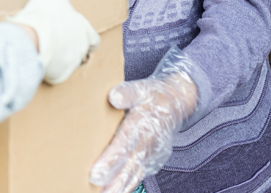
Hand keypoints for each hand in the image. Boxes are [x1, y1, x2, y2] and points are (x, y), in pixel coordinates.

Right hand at [8, 0, 99, 83]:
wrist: (34, 35)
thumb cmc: (46, 14)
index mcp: (85, 31)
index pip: (94, 39)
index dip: (87, 39)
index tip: (79, 37)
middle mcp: (82, 49)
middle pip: (79, 52)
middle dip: (68, 48)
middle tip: (55, 42)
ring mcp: (71, 64)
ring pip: (67, 64)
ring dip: (58, 59)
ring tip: (44, 51)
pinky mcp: (58, 75)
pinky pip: (54, 74)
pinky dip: (47, 69)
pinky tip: (38, 59)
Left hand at [90, 48, 198, 192]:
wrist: (176, 104)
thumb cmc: (151, 96)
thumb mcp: (141, 88)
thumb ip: (127, 92)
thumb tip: (114, 97)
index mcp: (144, 124)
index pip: (126, 144)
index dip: (111, 160)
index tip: (96, 173)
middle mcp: (149, 143)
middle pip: (129, 165)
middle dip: (112, 180)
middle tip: (94, 188)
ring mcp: (152, 155)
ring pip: (133, 174)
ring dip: (118, 187)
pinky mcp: (152, 162)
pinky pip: (137, 176)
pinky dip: (125, 186)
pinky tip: (111, 192)